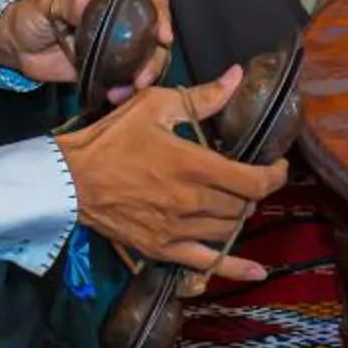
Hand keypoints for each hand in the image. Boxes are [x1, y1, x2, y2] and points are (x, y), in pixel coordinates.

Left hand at [0, 0, 174, 89]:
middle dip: (157, 55)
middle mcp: (120, 20)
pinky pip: (127, 79)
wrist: (14, 48)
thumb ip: (69, 1)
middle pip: (154, 32)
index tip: (163, 34)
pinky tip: (118, 96)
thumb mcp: (48, 3)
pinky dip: (128, 89)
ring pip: (147, 58)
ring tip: (132, 88)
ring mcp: (116, 47)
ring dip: (147, 74)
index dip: (161, 12)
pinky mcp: (107, 70)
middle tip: (145, 75)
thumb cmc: (31, 14)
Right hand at [56, 68, 282, 285]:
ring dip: (236, 214)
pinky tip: (256, 271)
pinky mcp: (163, 248)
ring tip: (230, 200)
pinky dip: (234, 267)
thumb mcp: (155, 106)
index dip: (275, 174)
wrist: (70, 179)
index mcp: (195, 166)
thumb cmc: (111, 138)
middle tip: (244, 177)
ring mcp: (179, 230)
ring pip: (229, 228)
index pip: (255, 180)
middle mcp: (193, 202)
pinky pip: (207, 263)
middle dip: (251, 191)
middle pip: (244, 205)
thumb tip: (238, 76)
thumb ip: (202, 98)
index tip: (277, 166)